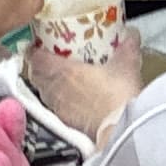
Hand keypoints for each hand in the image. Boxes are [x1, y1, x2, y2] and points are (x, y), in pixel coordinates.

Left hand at [27, 34, 148, 141]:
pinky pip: (58, 109)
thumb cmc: (117, 96)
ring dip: (50, 85)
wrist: (121, 129)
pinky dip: (62, 102)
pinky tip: (77, 99)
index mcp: (62, 71)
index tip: (39, 44)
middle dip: (41, 67)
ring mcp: (60, 109)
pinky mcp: (69, 124)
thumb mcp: (126, 64)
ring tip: (65, 78)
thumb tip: (131, 35)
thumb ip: (128, 46)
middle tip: (52, 59)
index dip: (34, 50)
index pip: (34, 58)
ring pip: (45, 93)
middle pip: (36, 76)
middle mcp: (55, 90)